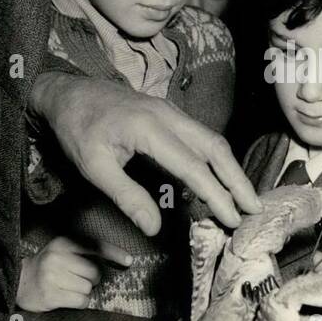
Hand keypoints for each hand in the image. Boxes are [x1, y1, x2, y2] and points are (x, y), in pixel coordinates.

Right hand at [16, 235, 133, 312]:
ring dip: (84, 292)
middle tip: (78, 279)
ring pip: (88, 288)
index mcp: (64, 243)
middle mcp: (58, 257)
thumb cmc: (50, 267)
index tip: (129, 261)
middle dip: (92, 279)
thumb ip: (86, 252)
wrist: (20, 282)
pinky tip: (67, 298)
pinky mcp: (51, 295)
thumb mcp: (64, 251)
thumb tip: (121, 260)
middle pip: (95, 272)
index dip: (114, 254)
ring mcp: (52, 276)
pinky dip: (80, 302)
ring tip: (69, 288)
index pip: (95, 246)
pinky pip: (81, 301)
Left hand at [31, 72, 260, 235]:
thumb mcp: (93, 167)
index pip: (193, 166)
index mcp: (149, 128)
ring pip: (212, 140)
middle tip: (254, 209)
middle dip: (238, 179)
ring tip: (245, 197)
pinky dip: (217, 159)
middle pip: (215, 148)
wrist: (67, 92)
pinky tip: (221, 179)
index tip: (232, 219)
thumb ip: (127, 197)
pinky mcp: (170, 115)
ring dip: (231, 169)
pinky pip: (202, 136)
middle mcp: (168, 115)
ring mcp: (171, 112)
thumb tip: (154, 228)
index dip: (216, 194)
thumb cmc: (77, 129)